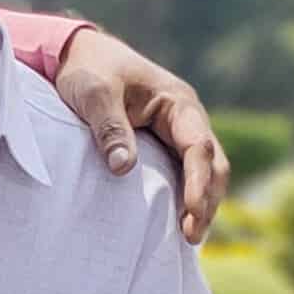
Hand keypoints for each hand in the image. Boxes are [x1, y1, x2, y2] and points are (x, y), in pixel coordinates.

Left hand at [56, 30, 228, 243]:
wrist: (80, 55)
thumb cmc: (89, 70)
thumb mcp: (95, 94)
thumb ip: (110, 128)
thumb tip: (123, 168)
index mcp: (177, 102)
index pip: (198, 147)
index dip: (197, 183)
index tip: (190, 213)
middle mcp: (186, 118)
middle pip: (213, 164)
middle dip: (206, 201)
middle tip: (191, 236)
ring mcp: (178, 131)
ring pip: (206, 172)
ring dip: (202, 203)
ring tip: (190, 238)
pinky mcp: (165, 143)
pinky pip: (186, 172)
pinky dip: (189, 196)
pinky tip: (179, 222)